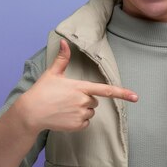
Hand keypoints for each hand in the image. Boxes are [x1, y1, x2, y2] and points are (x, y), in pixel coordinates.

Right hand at [18, 39, 137, 133]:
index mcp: (80, 87)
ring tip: (64, 108)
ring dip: (82, 110)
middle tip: (67, 99)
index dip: (122, 93)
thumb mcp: (52, 73)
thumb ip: (62, 58)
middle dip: (85, 99)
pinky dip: (78, 121)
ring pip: (90, 112)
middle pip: (94, 100)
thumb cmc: (41, 91)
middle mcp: (83, 101)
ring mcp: (81, 114)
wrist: (31, 112)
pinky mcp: (77, 125)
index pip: (106, 90)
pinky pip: (85, 123)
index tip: (135, 97)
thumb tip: (63, 41)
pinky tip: (65, 117)